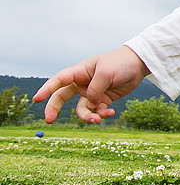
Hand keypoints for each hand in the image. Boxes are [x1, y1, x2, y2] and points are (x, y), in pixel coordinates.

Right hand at [32, 46, 149, 123]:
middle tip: (48, 121)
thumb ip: (95, 89)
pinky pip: (97, 112)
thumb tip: (89, 105)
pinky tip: (111, 113)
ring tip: (98, 119)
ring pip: (82, 109)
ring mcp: (92, 92)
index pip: (59, 80)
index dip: (47, 89)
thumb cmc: (120, 63)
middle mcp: (82, 83)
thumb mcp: (106, 73)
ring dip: (88, 117)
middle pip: (61, 98)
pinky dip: (102, 115)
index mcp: (80, 72)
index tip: (36, 99)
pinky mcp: (103, 100)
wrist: (138, 65)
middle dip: (53, 109)